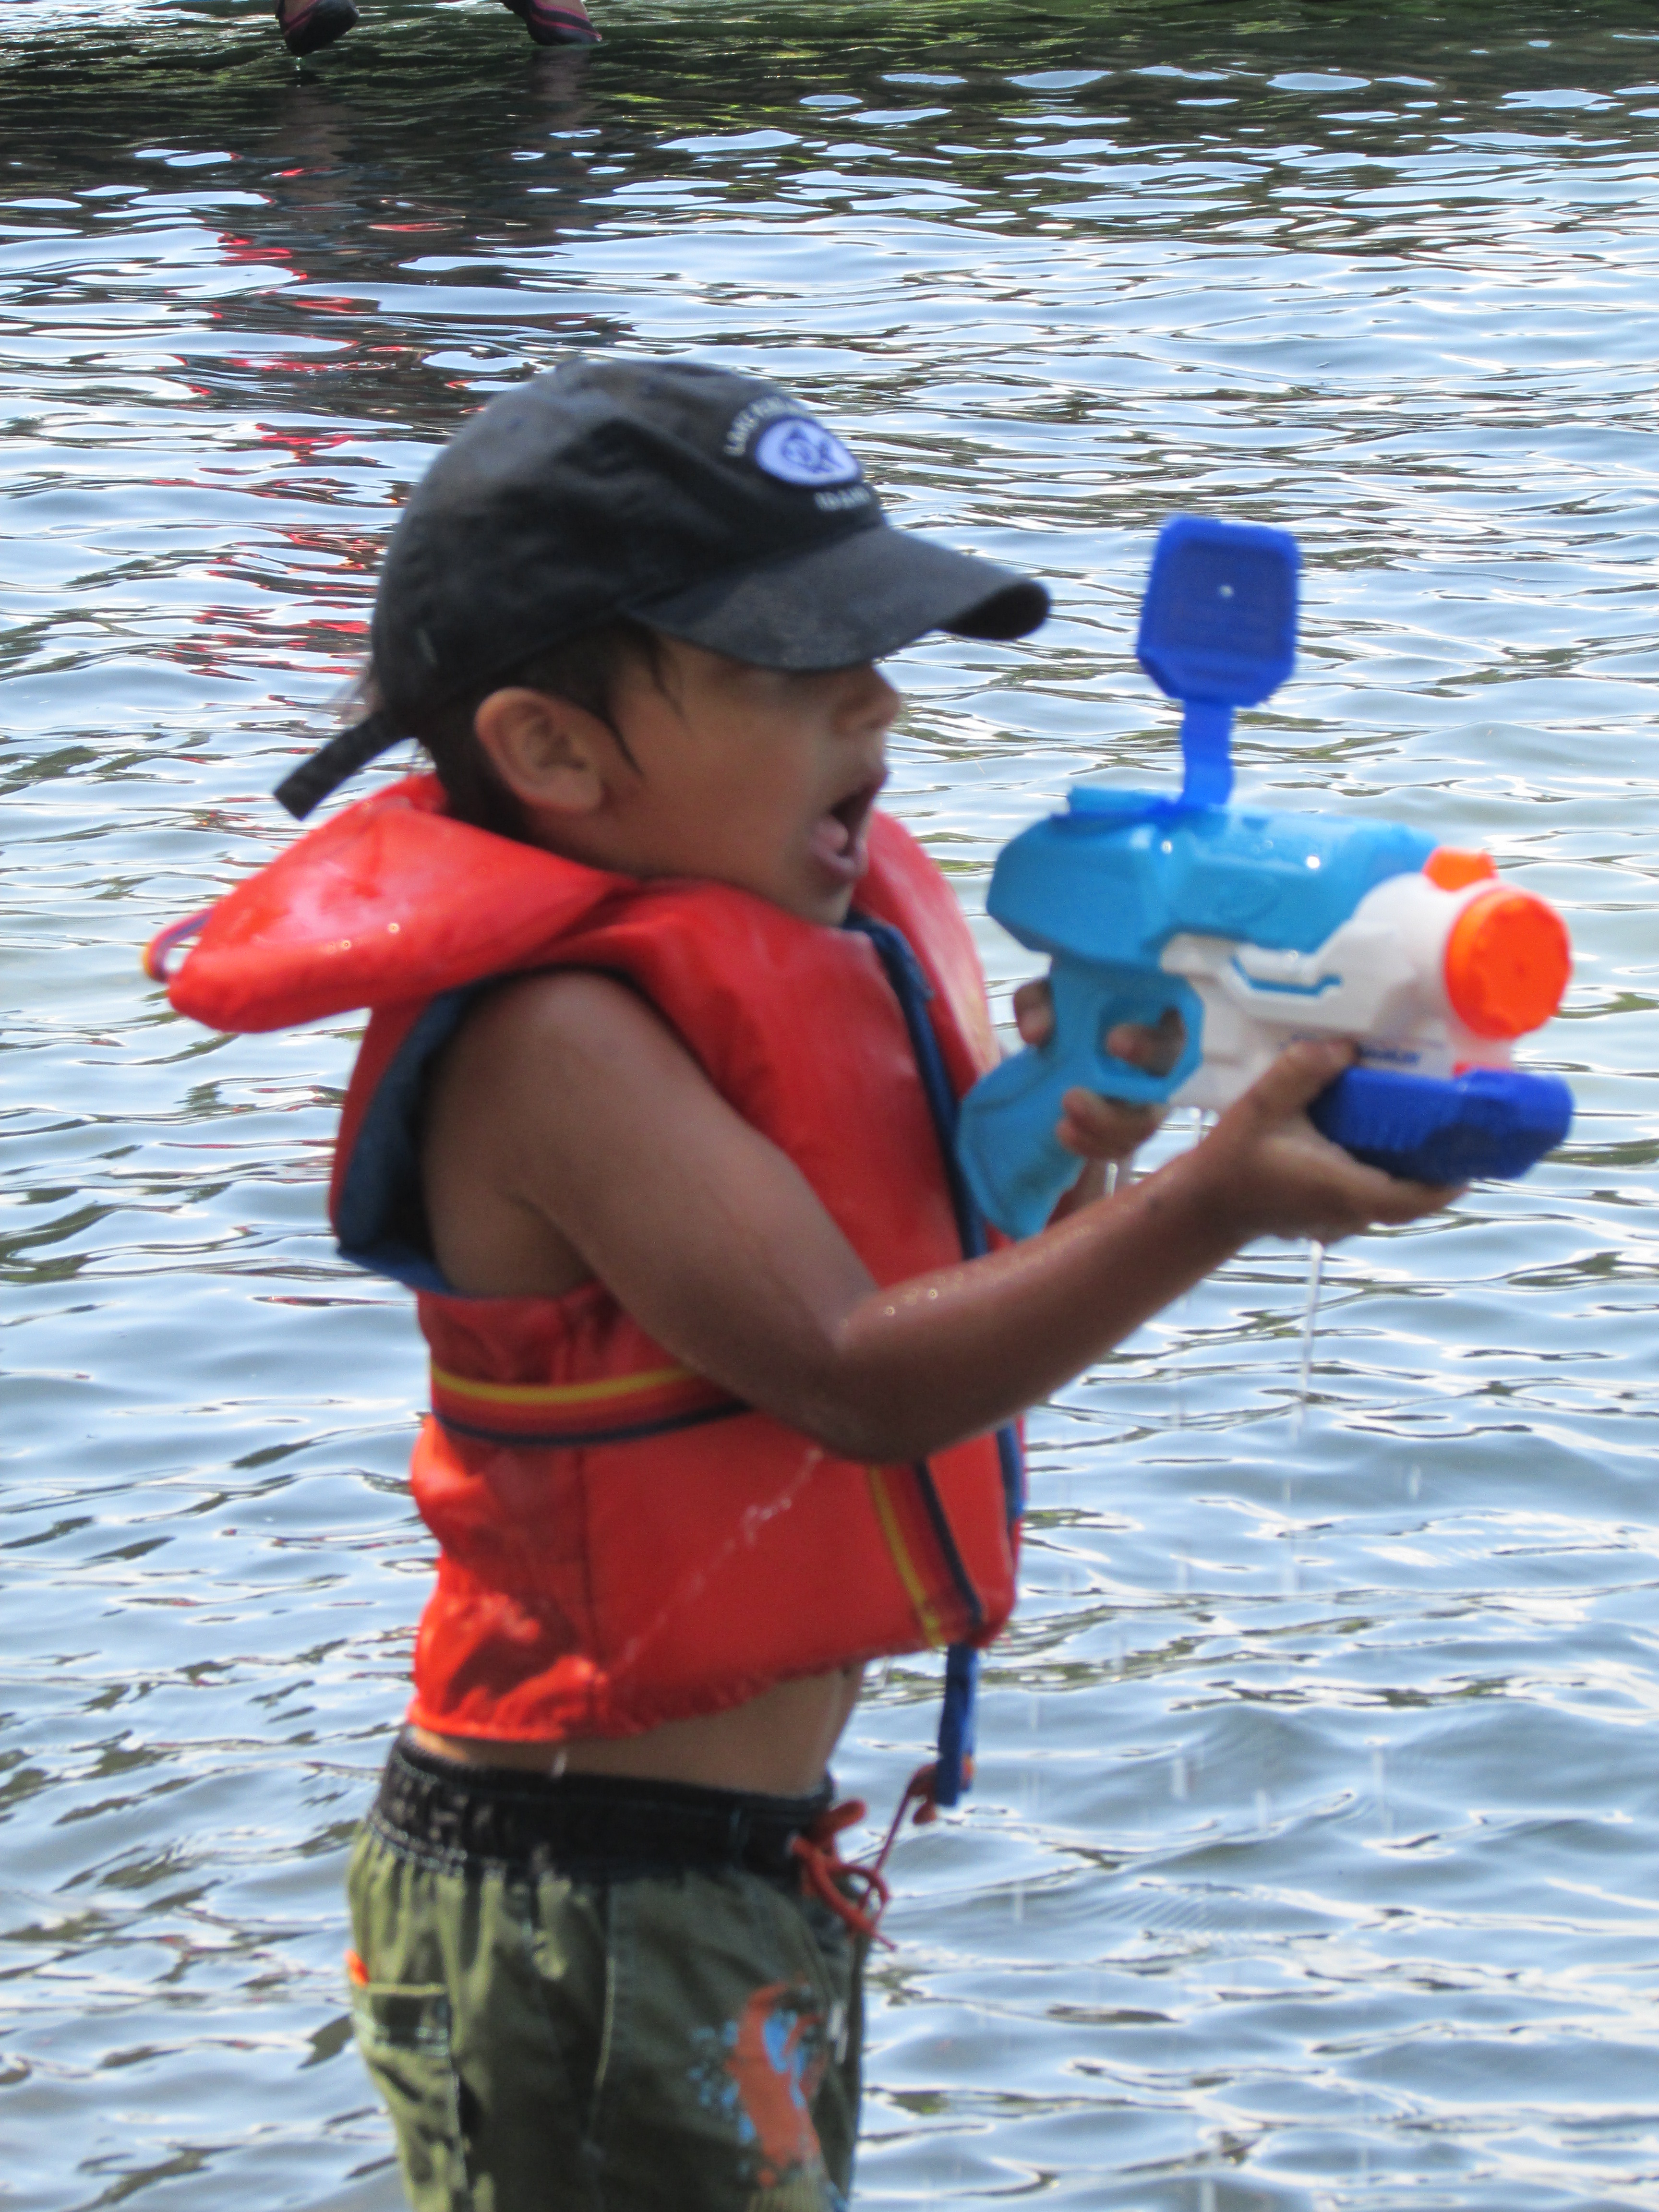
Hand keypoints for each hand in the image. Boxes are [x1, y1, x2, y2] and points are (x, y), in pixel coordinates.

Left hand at [1013, 980, 1184, 1163]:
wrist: (1060, 1042)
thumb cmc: (1070, 1009)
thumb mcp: (1049, 998)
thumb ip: (1040, 1005)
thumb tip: (1036, 1033)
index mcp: (1158, 1019)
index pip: (1173, 1031)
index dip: (1150, 1042)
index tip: (1112, 1042)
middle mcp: (1163, 1063)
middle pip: (1166, 1086)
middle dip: (1126, 1093)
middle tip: (1072, 1095)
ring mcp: (1151, 1100)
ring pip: (1143, 1124)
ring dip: (1102, 1125)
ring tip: (1062, 1123)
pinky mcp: (1131, 1128)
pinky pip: (1122, 1145)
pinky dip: (1092, 1144)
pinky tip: (1063, 1132)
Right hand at [1181, 1040, 1459, 1244]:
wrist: (1205, 1206)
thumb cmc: (1232, 1161)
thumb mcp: (1262, 1105)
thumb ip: (1302, 1072)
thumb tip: (1347, 1043)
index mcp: (1345, 1187)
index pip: (1419, 1196)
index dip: (1454, 1177)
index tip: (1476, 1148)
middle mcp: (1352, 1212)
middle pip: (1416, 1199)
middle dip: (1439, 1166)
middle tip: (1454, 1125)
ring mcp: (1343, 1222)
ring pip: (1396, 1201)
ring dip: (1413, 1171)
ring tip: (1424, 1128)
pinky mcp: (1332, 1220)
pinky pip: (1374, 1201)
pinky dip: (1387, 1177)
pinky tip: (1381, 1144)